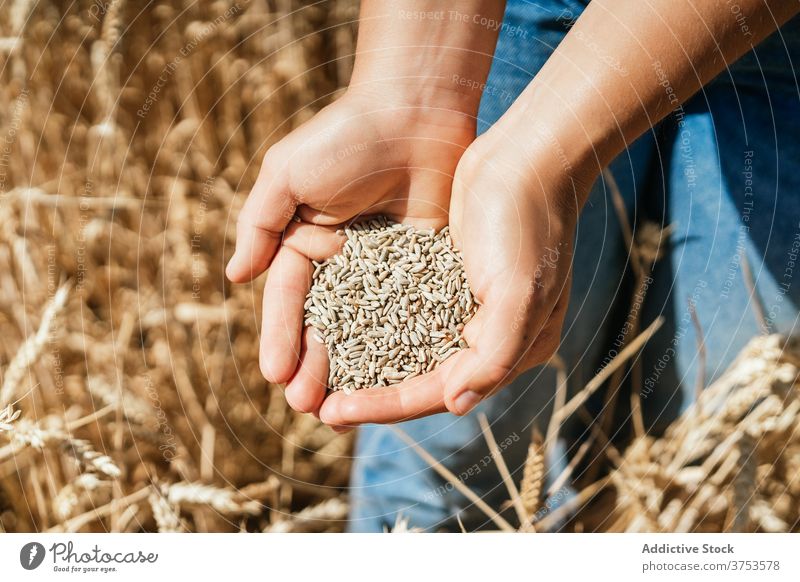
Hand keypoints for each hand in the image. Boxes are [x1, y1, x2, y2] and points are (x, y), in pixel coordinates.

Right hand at [225, 88, 476, 412]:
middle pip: (326, 325)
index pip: (289, 301)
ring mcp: (386, 270)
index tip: (275, 375)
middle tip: (309, 406)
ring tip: (346, 408)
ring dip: (354, 369)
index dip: (281, 338)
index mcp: (306, 243)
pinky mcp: (426, 268)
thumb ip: (260, 224)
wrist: (416, 109)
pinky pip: (413, 314)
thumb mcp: (289, 174)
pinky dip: (404, 346)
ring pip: (367, 330)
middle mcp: (343, 263)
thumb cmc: (346, 136)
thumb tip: (234, 278)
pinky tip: (399, 380)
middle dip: (314, 365)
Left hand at [318, 121, 592, 424]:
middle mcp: (486, 335)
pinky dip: (368, 322)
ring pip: (403, 347)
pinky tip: (332, 327)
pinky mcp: (443, 276)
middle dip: (367, 394)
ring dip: (362, 363)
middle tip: (315, 407)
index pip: (439, 392)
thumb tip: (456, 404)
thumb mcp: (520, 294)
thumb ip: (493, 356)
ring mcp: (463, 306)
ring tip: (317, 375)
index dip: (384, 406)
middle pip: (418, 378)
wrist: (528, 156)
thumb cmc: (529, 223)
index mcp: (512, 349)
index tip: (332, 412)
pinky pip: (399, 310)